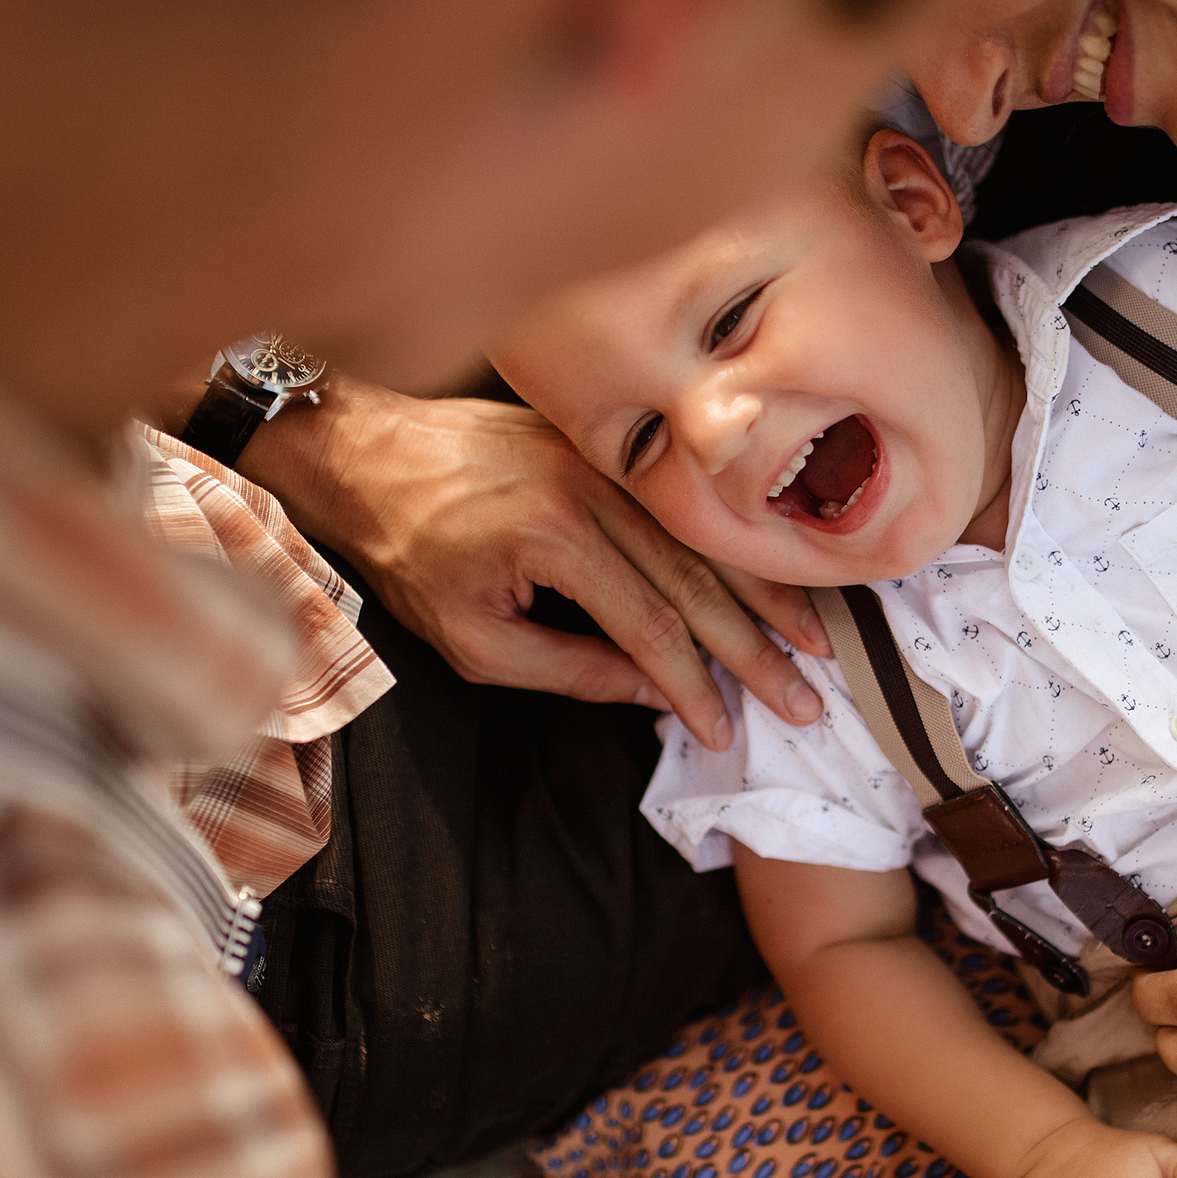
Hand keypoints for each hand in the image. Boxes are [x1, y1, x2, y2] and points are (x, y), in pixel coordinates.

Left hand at [241, 375, 828, 749]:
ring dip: (763, 595)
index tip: (726, 728)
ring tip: (813, 641)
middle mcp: (591, 490)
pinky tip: (766, 577)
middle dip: (756, 648)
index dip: (694, 685)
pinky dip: (728, 548)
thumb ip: (571, 670)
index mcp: (555, 538)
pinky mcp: (603, 449)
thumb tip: (656, 695)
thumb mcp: (476, 640)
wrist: (363, 453)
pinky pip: (679, 508)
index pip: (650, 625)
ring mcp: (602, 461)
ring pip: (701, 539)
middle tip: (805, 697)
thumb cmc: (407, 553)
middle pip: (696, 580)